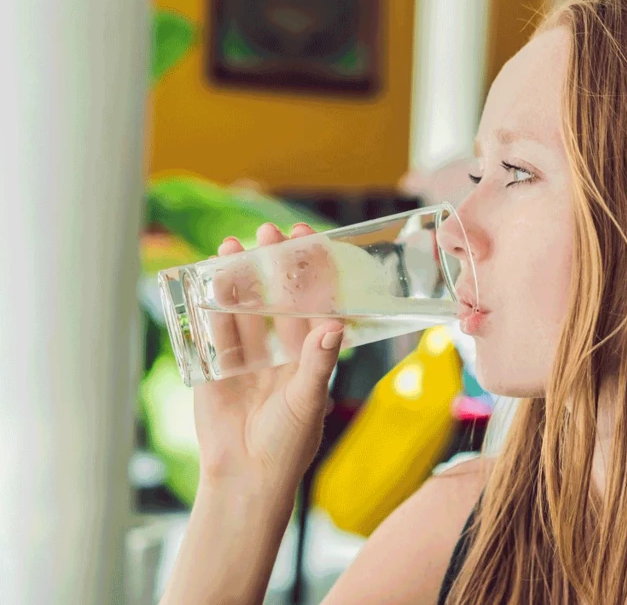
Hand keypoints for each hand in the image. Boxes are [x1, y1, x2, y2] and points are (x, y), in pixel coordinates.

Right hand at [193, 222, 342, 492]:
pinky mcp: (215, 368)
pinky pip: (213, 332)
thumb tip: (334, 323)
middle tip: (268, 232)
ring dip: (238, 278)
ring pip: (243, 308)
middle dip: (272, 264)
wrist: (244, 479)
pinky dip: (210, 308)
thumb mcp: (307, 400)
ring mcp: (247, 357)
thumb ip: (318, 361)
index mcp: (309, 354)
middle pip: (277, 297)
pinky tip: (207, 281)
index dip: (312, 270)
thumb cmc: (288, 445)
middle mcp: (279, 350)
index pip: (314, 302)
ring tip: (232, 246)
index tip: (309, 238)